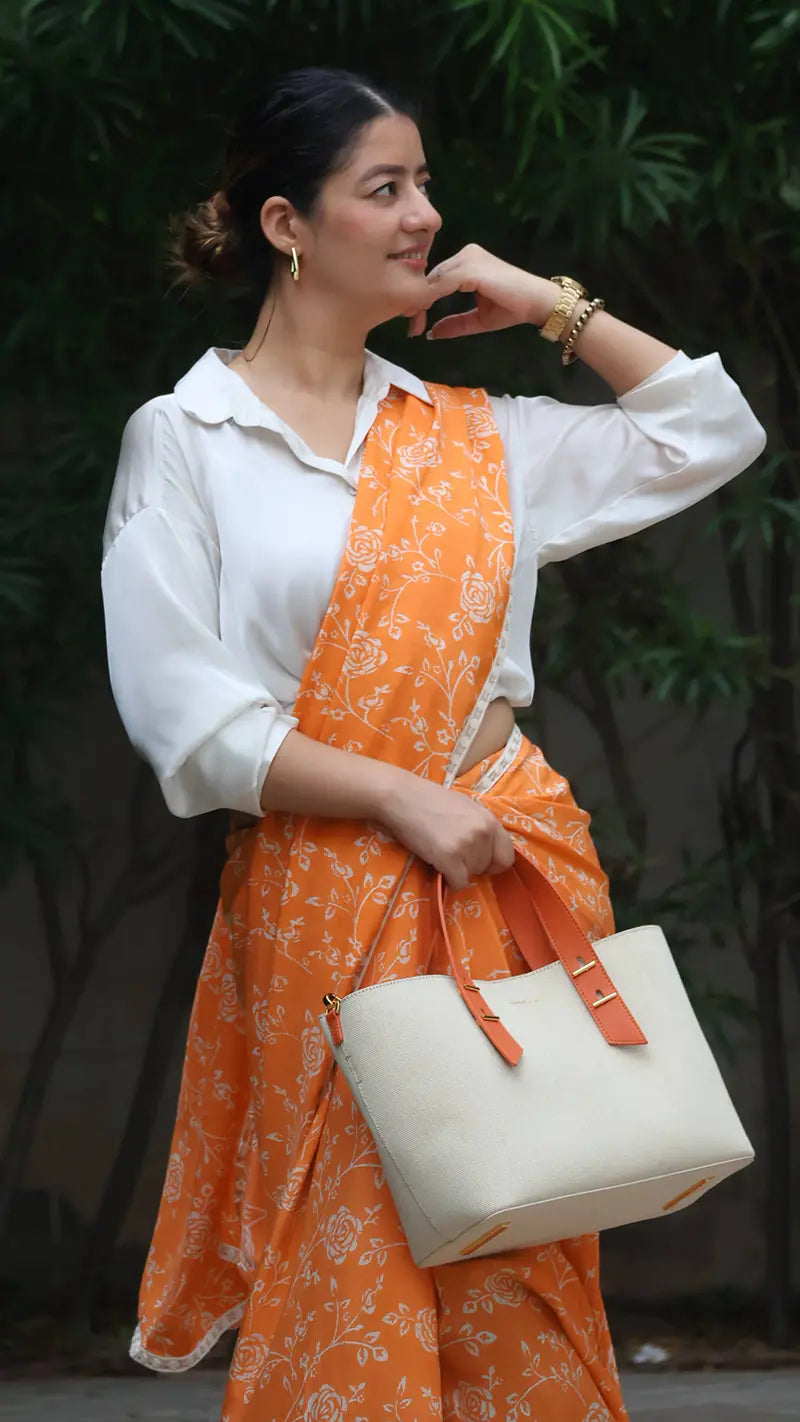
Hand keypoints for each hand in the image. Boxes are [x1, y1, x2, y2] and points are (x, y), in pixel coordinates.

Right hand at [379, 770, 516, 890]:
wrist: (401, 797)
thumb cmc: (430, 800)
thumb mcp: (466, 808)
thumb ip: (480, 827)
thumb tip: (486, 851)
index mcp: (490, 820)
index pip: (507, 856)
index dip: (493, 863)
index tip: (479, 862)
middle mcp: (483, 833)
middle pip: (487, 868)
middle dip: (471, 865)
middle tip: (451, 852)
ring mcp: (467, 846)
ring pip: (470, 875)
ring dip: (456, 870)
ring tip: (439, 851)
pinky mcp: (449, 858)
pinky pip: (458, 883)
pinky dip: (448, 880)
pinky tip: (437, 864)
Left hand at [405, 244, 559, 339]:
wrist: (536, 302)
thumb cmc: (511, 308)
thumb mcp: (477, 319)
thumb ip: (455, 323)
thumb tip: (431, 333)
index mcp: (465, 262)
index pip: (436, 277)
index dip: (422, 298)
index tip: (413, 320)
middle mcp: (465, 254)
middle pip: (431, 276)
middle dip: (418, 299)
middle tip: (409, 324)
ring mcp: (469, 258)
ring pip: (435, 278)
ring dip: (422, 299)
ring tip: (413, 320)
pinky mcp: (472, 267)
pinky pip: (445, 281)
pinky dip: (432, 296)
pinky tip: (425, 311)